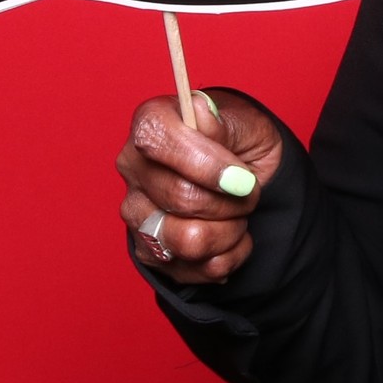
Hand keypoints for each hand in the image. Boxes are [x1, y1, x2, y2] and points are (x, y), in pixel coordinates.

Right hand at [114, 88, 283, 284]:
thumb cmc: (240, 143)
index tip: (240, 177)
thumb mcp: (246, 123)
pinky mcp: (149, 252)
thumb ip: (223, 121)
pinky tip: (230, 236)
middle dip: (233, 201)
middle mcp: (133, 168)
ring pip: (188, 241)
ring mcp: (137, 212)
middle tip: (249, 191)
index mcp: (151, 125)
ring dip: (230, 231)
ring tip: (237, 214)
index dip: (204, 163)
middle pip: (182, 198)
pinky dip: (228, 256)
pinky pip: (195, 269)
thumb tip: (199, 113)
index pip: (156, 141)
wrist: (241, 179)